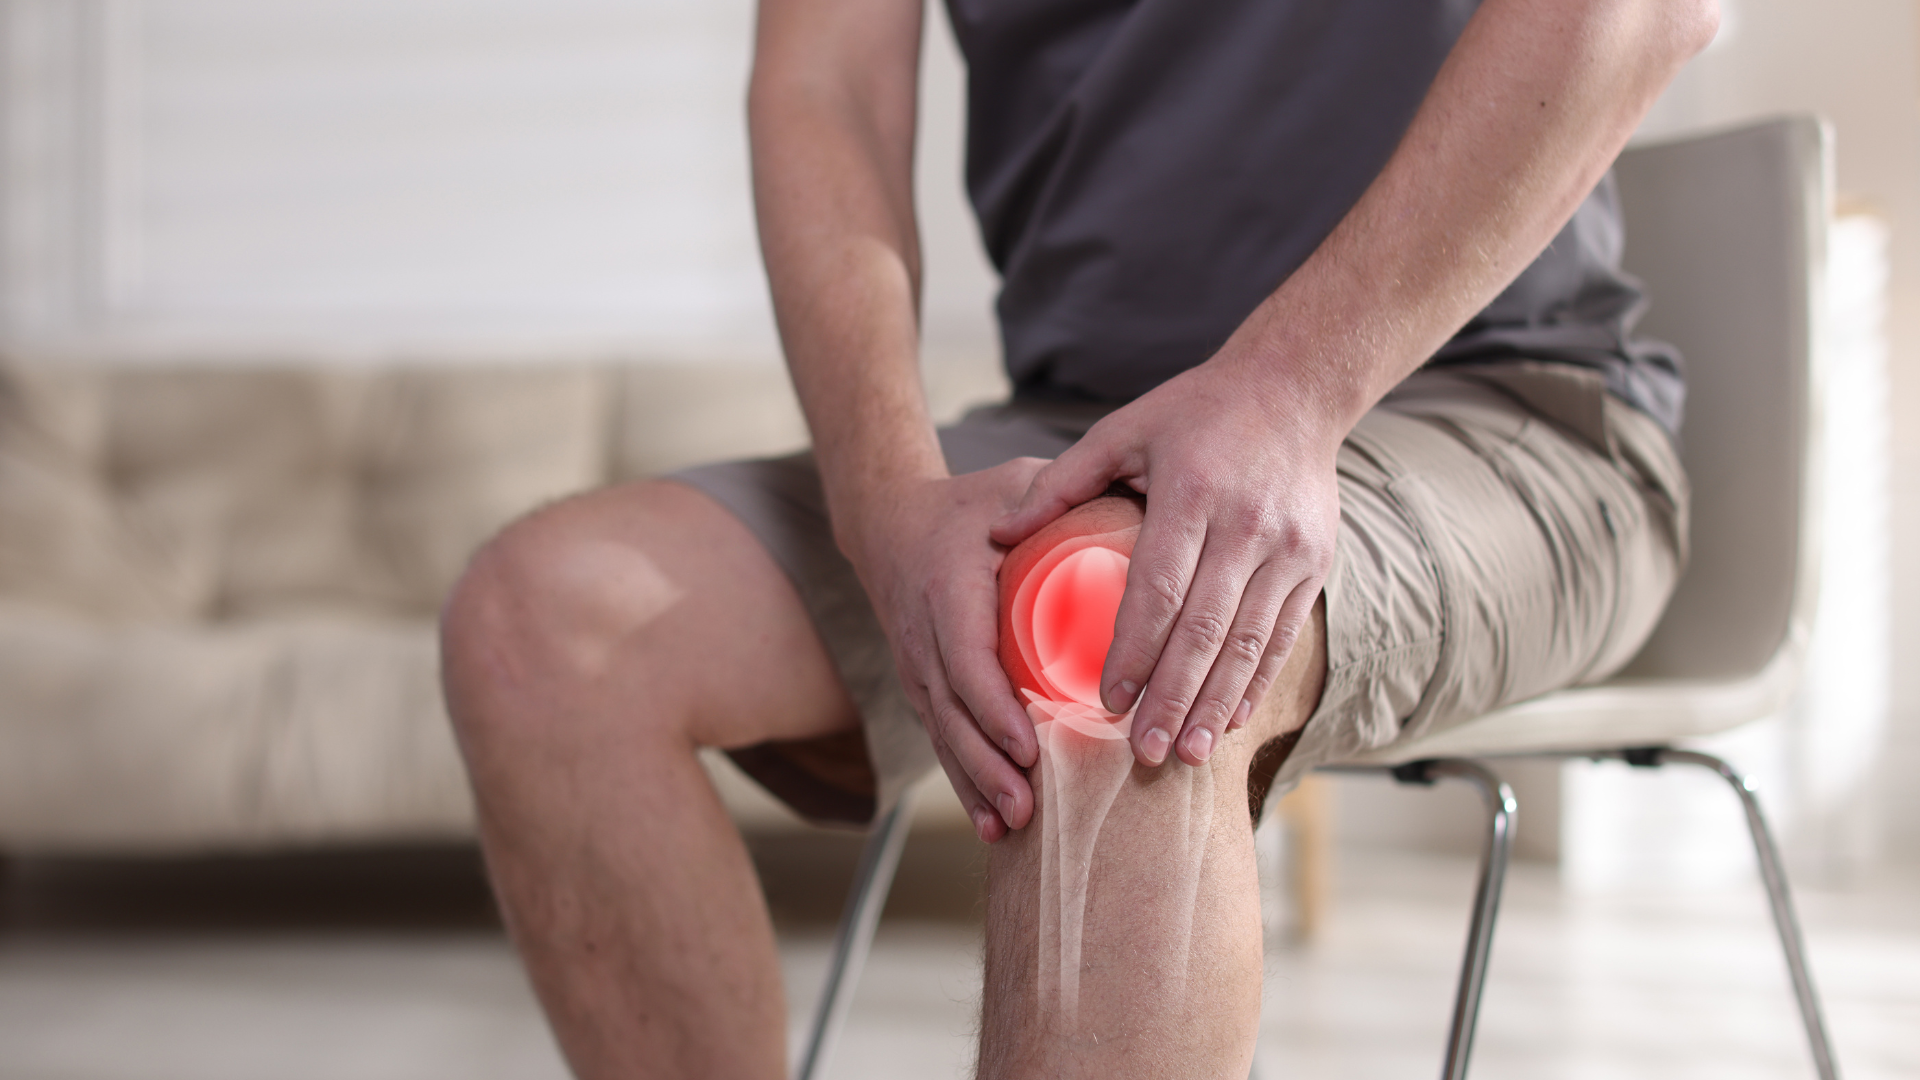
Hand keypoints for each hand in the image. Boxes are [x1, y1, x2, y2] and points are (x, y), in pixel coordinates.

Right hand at [846, 457, 1050, 841]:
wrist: (891, 523)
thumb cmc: (968, 505)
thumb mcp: (1012, 484)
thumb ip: (1062, 495)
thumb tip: (1133, 500)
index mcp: (948, 590)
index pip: (966, 659)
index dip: (993, 708)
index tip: (1026, 744)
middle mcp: (924, 635)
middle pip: (952, 713)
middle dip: (988, 765)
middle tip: (1028, 806)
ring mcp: (919, 667)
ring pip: (944, 735)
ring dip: (976, 785)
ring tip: (1013, 826)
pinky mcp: (924, 687)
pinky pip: (942, 738)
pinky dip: (966, 782)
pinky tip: (993, 825)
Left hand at [991, 358, 1340, 767]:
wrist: (1295, 387)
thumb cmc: (1195, 410)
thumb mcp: (1123, 429)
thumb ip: (1062, 481)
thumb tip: (997, 531)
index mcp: (1191, 491)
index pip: (1159, 587)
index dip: (1135, 650)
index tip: (1109, 701)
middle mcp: (1246, 524)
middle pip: (1206, 629)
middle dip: (1174, 697)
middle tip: (1146, 752)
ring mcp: (1288, 548)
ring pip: (1250, 643)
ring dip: (1217, 704)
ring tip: (1188, 753)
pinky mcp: (1316, 562)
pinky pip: (1284, 635)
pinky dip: (1257, 682)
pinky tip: (1231, 719)